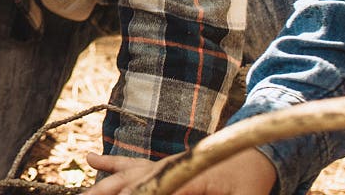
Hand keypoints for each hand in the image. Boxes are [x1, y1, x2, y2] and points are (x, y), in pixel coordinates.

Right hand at [84, 148, 276, 194]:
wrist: (254, 152)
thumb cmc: (252, 180)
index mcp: (186, 175)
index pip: (150, 190)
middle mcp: (167, 167)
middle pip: (129, 183)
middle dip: (106, 194)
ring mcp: (162, 165)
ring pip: (124, 176)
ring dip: (102, 186)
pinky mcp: (162, 165)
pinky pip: (131, 165)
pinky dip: (110, 163)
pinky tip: (90, 158)